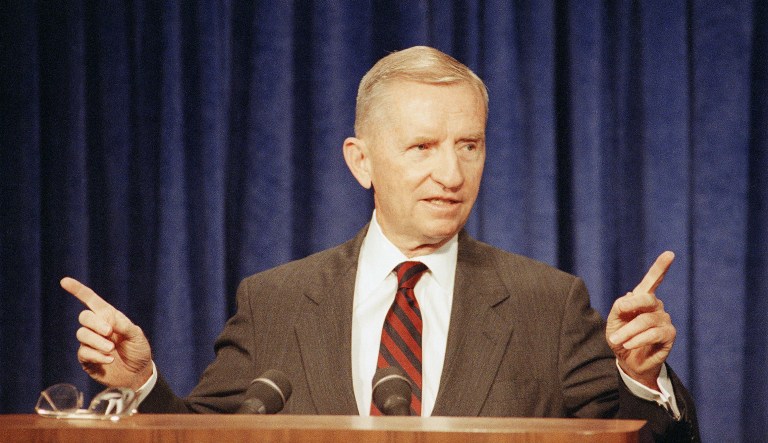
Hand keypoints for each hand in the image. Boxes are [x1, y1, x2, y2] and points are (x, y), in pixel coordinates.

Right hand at [61, 277, 152, 389]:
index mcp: (110, 318)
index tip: (64, 281)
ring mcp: (91, 343)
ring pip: (82, 334)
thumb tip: (107, 318)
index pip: (92, 301)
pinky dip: (97, 355)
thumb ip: (123, 325)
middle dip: (95, 323)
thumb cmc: (138, 351)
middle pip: (84, 317)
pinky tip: (109, 359)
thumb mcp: (136, 336)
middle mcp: (98, 328)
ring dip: (97, 341)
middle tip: (110, 332)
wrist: (138, 374)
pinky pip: (84, 352)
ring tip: (111, 350)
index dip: (78, 290)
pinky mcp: (87, 359)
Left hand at [606, 251, 676, 389]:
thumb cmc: (620, 338)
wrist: (627, 361)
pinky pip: (653, 334)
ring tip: (617, 340)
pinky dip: (638, 339)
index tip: (669, 254)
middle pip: (647, 299)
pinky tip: (629, 345)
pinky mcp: (669, 335)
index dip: (660, 267)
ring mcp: (664, 320)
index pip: (653, 280)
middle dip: (629, 308)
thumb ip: (620, 306)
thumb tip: (629, 296)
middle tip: (617, 320)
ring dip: (627, 332)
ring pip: (645, 320)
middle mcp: (656, 306)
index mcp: (642, 299)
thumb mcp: (614, 320)